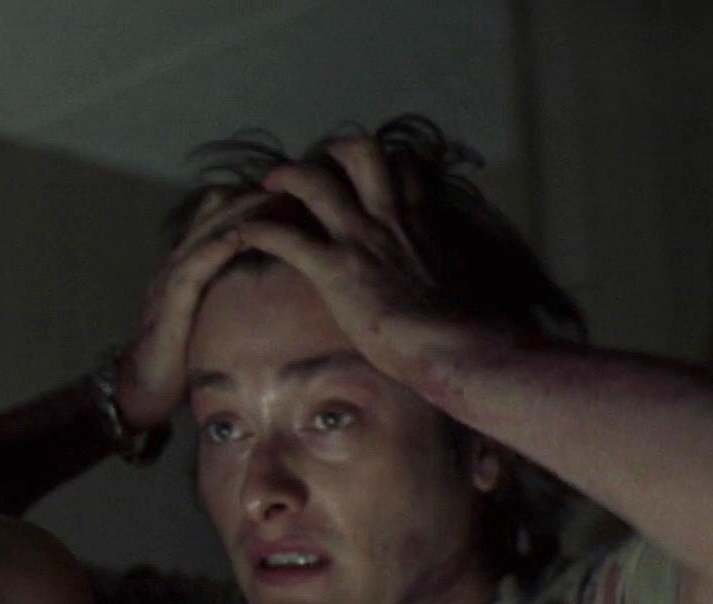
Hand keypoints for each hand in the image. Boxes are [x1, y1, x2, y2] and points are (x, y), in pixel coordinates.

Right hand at [114, 188, 274, 427]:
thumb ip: (229, 292)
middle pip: (214, 212)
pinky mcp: (167, 304)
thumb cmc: (180, 358)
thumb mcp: (210, 314)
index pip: (218, 214)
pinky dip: (216, 248)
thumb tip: (271, 282)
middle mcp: (176, 262)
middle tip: (290, 185)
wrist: (143, 387)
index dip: (250, 198)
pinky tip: (240, 236)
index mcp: (187, 262)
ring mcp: (168, 280)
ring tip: (272, 199)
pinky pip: (192, 268)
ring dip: (240, 213)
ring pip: (205, 232)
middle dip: (253, 196)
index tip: (288, 191)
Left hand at [239, 137, 481, 376]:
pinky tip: (244, 234)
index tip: (371, 170)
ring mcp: (359, 239)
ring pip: (315, 182)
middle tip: (317, 165)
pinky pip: (286, 238)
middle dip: (333, 151)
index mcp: (421, 218)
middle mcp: (388, 217)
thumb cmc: (469, 320)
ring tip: (269, 182)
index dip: (385, 160)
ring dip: (287, 176)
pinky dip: (259, 232)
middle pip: (361, 153)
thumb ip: (451, 259)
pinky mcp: (334, 269)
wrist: (457, 343)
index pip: (405, 165)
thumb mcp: (465, 274)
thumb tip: (458, 270)